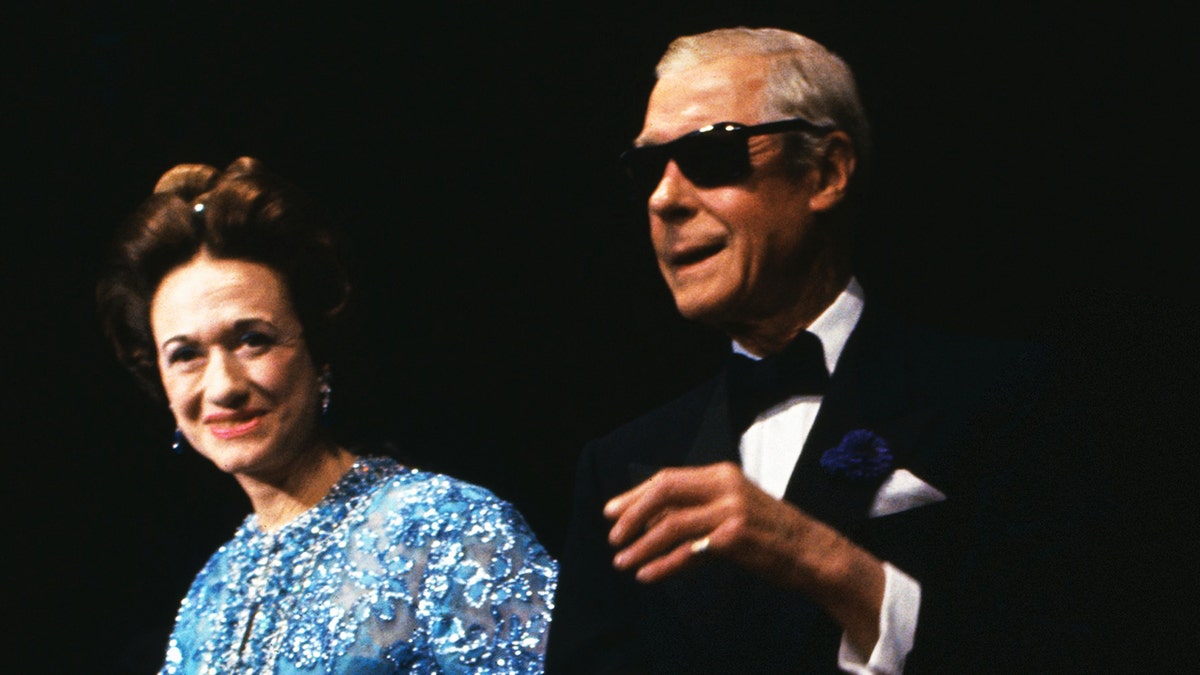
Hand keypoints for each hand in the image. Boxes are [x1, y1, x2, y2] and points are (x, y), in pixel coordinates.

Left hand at [604, 461, 884, 650]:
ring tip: (622, 562)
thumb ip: (697, 509)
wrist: (812, 553)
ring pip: (670, 524)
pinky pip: (688, 552)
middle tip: (613, 536)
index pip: (667, 478)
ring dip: (641, 545)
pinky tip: (647, 575)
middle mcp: (725, 485)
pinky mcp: (735, 537)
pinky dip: (663, 564)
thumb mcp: (732, 510)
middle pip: (663, 491)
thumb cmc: (770, 536)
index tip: (611, 512)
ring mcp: (731, 510)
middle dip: (632, 514)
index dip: (635, 495)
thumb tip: (649, 521)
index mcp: (722, 474)